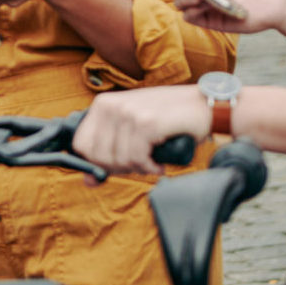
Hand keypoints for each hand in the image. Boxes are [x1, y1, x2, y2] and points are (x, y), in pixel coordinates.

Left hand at [72, 85, 209, 175]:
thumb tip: (88, 180)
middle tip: (141, 162)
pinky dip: (150, 167)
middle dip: (121, 167)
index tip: (118, 164)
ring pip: (119, 160)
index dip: (98, 162)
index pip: (81, 145)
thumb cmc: (168, 119)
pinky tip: (159, 162)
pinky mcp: (146, 123)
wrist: (204, 106)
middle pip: (99, 156)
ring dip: (139, 168)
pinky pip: (137, 159)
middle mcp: (112, 105)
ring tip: (153, 159)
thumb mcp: (132, 131)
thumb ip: (109, 152)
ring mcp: (128, 113)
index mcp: (103, 104)